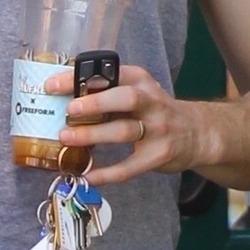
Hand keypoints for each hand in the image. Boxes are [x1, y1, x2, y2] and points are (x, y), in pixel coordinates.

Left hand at [45, 64, 198, 185]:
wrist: (196, 133)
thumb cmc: (154, 112)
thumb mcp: (137, 92)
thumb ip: (108, 93)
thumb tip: (62, 99)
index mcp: (141, 81)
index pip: (111, 74)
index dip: (81, 78)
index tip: (52, 85)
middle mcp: (151, 102)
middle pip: (125, 99)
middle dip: (96, 104)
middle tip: (69, 110)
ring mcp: (158, 129)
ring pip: (124, 131)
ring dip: (94, 135)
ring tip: (67, 138)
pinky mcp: (159, 155)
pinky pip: (130, 167)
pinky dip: (107, 173)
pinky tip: (88, 175)